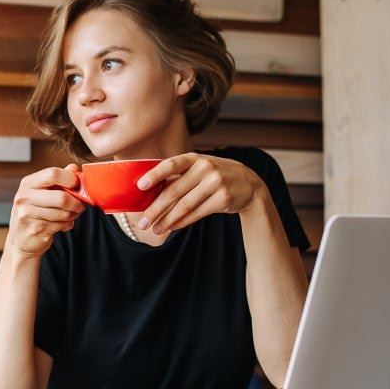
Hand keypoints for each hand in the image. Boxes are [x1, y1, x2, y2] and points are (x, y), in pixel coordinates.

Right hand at [6, 164, 85, 256]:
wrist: (20, 238)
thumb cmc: (33, 212)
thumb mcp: (41, 192)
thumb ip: (58, 180)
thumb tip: (73, 168)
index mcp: (28, 183)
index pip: (53, 174)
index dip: (71, 179)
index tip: (77, 185)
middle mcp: (25, 197)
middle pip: (62, 198)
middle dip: (76, 203)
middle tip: (80, 205)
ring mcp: (28, 215)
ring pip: (64, 214)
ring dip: (73, 215)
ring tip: (70, 215)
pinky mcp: (35, 230)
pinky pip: (61, 226)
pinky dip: (67, 225)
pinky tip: (61, 224)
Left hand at [135, 153, 265, 233]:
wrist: (249, 184)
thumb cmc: (215, 176)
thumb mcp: (200, 168)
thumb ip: (179, 176)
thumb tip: (149, 193)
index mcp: (195, 158)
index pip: (171, 164)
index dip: (155, 175)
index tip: (140, 186)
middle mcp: (205, 168)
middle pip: (174, 191)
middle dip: (155, 209)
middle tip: (142, 222)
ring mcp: (216, 183)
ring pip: (184, 205)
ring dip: (167, 220)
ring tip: (155, 230)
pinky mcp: (223, 199)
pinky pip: (197, 213)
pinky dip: (182, 222)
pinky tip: (172, 227)